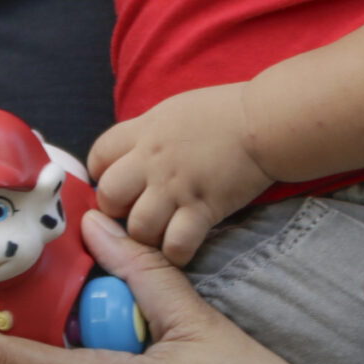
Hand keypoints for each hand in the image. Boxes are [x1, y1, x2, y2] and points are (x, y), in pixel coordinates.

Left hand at [86, 85, 271, 265]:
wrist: (264, 122)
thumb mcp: (173, 111)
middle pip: (109, 196)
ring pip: (138, 227)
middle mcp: (153, 160)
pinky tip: (183, 245)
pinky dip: (176, 252)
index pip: (99, 155)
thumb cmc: (223, 113)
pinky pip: (175, 244)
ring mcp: (176, 186)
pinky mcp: (203, 208)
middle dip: (116, 211)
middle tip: (134, 213)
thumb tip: (130, 156)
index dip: (101, 174)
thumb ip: (147, 134)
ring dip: (146, 236)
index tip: (118, 184)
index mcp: (144, 131)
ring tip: (161, 231)